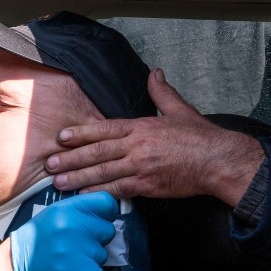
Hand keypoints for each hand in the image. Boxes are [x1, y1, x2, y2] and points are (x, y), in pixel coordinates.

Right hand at [10, 191, 117, 270]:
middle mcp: (72, 226)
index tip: (98, 222)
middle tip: (75, 247)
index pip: (106, 202)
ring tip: (68, 260)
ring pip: (102, 254)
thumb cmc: (31, 244)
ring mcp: (76, 250)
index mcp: (65, 209)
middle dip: (96, 240)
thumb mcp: (49, 217)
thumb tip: (107, 212)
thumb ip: (76, 211)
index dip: (106, 213)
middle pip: (107, 230)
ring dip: (90, 260)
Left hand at [45, 69, 264, 207]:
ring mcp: (140, 166)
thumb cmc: (202, 138)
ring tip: (58, 182)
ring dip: (79, 178)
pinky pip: (117, 190)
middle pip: (97, 151)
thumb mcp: (180, 110)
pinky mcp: (147, 185)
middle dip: (71, 158)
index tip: (61, 137)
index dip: (80, 133)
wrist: (220, 161)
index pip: (104, 129)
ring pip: (103, 172)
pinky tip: (84, 197)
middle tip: (50, 163)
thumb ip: (162, 93)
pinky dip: (99, 193)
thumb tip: (155, 73)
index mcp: (141, 127)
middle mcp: (137, 146)